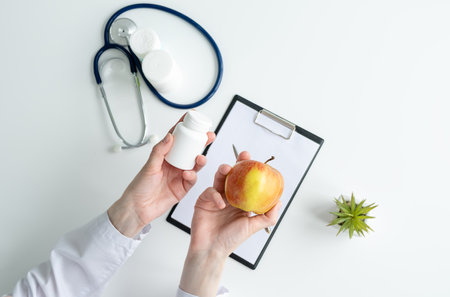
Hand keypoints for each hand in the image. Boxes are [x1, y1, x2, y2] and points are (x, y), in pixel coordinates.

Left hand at [108, 114, 214, 237]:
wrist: (138, 209)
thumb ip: (160, 151)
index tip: (193, 116)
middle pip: (190, 149)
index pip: (176, 137)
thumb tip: (170, 136)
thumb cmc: (139, 187)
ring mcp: (179, 175)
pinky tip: (188, 174)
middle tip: (208, 135)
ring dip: (200, 158)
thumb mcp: (149, 166)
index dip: (185, 126)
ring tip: (200, 157)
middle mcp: (173, 163)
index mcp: (164, 155)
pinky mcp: (183, 187)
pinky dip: (192, 175)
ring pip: (195, 163)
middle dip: (201, 141)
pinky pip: (192, 179)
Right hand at [190, 151, 280, 256]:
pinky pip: (210, 191)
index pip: (247, 182)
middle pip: (233, 175)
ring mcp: (216, 197)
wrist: (211, 249)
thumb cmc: (230, 240)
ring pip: (220, 178)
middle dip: (238, 164)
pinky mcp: (204, 200)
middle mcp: (229, 196)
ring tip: (227, 169)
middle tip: (243, 157)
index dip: (251, 171)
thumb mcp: (253, 227)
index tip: (257, 162)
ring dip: (223, 171)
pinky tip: (220, 204)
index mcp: (241, 201)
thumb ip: (267, 216)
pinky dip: (215, 195)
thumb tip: (279, 203)